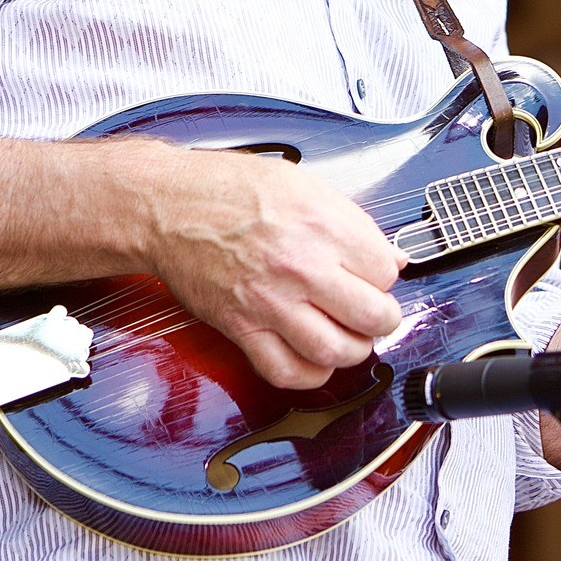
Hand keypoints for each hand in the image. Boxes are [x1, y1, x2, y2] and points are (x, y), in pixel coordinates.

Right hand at [142, 146, 405, 389]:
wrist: (167, 207)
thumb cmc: (229, 190)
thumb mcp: (305, 186)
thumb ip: (354, 223)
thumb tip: (393, 257)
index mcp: (322, 225)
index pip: (384, 271)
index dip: (384, 276)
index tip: (373, 276)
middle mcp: (300, 266)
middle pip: (372, 315)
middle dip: (383, 319)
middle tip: (375, 314)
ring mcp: (270, 302)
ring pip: (335, 350)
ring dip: (353, 350)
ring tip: (350, 337)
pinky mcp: (241, 327)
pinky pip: (285, 370)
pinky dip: (310, 374)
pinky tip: (315, 359)